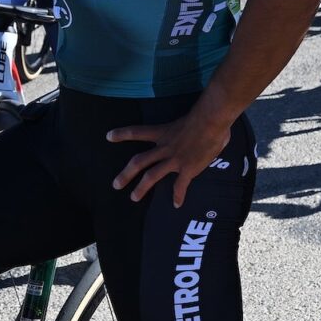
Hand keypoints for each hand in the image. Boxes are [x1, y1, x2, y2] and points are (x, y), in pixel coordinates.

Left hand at [106, 111, 232, 207]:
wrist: (211, 122)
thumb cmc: (205, 116)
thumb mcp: (189, 119)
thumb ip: (189, 127)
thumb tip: (202, 130)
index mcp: (162, 133)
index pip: (137, 132)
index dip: (122, 134)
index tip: (109, 136)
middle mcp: (164, 148)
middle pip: (138, 162)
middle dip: (126, 174)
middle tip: (116, 185)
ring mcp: (174, 160)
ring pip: (151, 176)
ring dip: (141, 188)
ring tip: (133, 197)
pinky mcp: (187, 169)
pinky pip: (180, 186)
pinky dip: (178, 196)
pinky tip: (176, 204)